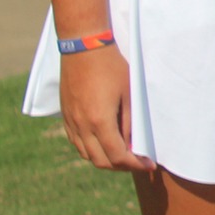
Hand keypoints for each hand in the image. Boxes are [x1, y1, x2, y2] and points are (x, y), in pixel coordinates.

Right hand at [58, 45, 153, 170]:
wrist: (83, 48)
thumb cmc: (111, 68)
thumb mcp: (129, 94)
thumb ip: (129, 123)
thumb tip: (132, 144)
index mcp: (99, 122)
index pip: (117, 156)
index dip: (135, 164)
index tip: (148, 165)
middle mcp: (82, 126)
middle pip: (100, 161)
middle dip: (121, 166)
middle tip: (137, 162)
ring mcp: (71, 122)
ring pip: (86, 154)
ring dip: (105, 159)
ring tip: (123, 154)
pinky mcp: (65, 116)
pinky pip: (77, 142)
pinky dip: (91, 149)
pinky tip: (103, 143)